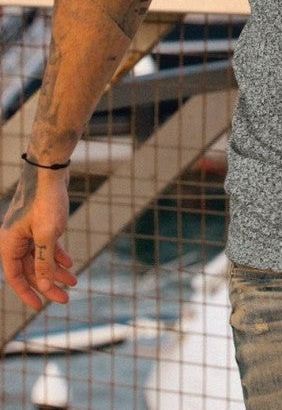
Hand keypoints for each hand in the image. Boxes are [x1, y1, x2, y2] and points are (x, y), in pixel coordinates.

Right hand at [0, 166, 76, 309]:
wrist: (51, 170)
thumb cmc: (47, 200)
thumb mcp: (48, 234)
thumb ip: (44, 262)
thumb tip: (45, 286)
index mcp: (9, 244)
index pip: (15, 277)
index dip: (28, 293)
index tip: (40, 308)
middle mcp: (15, 239)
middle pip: (30, 269)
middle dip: (48, 284)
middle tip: (67, 297)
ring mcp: (27, 231)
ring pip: (40, 258)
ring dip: (56, 270)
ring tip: (74, 281)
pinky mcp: (40, 222)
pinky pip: (46, 245)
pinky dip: (57, 254)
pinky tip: (70, 263)